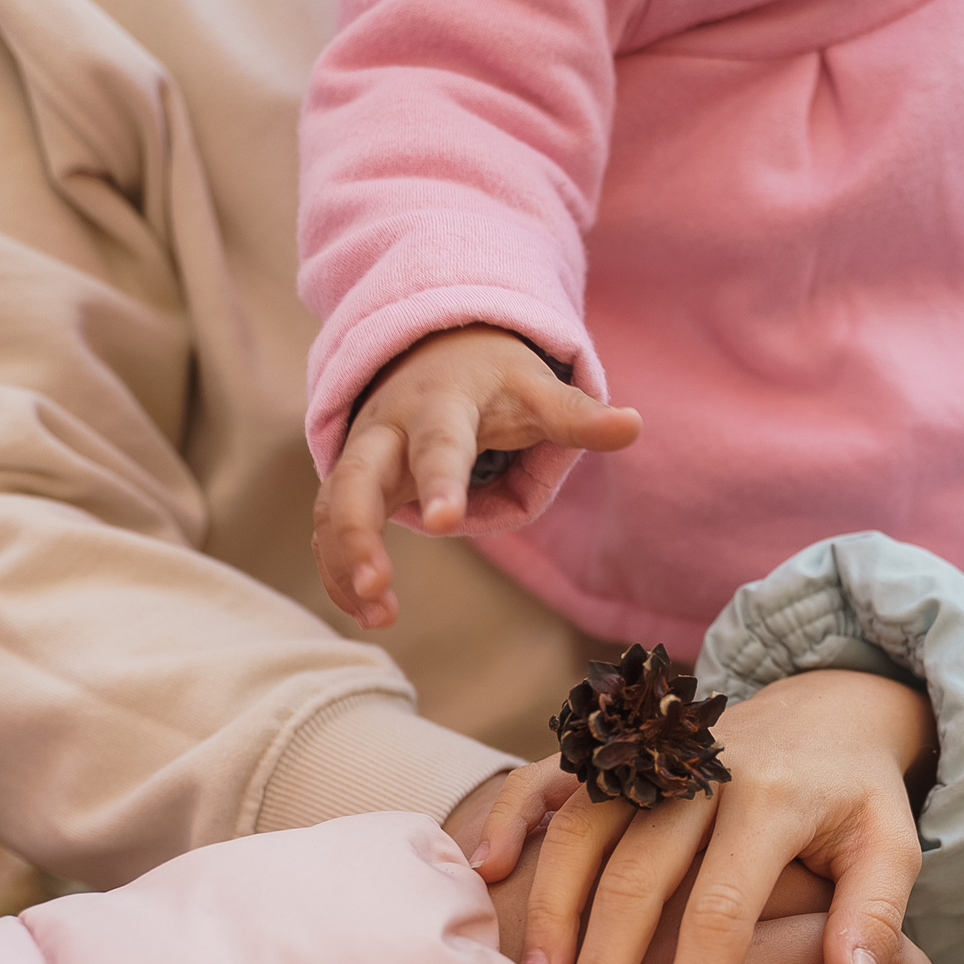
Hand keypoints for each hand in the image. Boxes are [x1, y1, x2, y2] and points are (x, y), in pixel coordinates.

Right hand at [314, 325, 640, 627]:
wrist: (435, 347)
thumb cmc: (494, 379)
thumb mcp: (538, 390)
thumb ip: (578, 415)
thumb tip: (634, 425)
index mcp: (441, 405)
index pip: (439, 443)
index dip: (440, 481)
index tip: (446, 523)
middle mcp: (389, 429)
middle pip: (356, 478)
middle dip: (358, 532)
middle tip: (378, 587)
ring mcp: (362, 457)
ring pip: (333, 508)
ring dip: (345, 563)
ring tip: (377, 616)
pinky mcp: (350, 485)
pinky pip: (329, 529)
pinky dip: (339, 570)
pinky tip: (368, 614)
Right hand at [478, 669, 935, 963]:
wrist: (821, 705)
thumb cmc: (856, 801)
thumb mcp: (891, 849)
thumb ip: (874, 918)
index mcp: (771, 801)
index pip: (725, 908)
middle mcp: (699, 773)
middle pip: (636, 876)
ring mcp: (644, 757)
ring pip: (582, 832)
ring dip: (552, 909)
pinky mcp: (611, 751)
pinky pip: (547, 775)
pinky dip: (512, 815)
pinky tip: (486, 870)